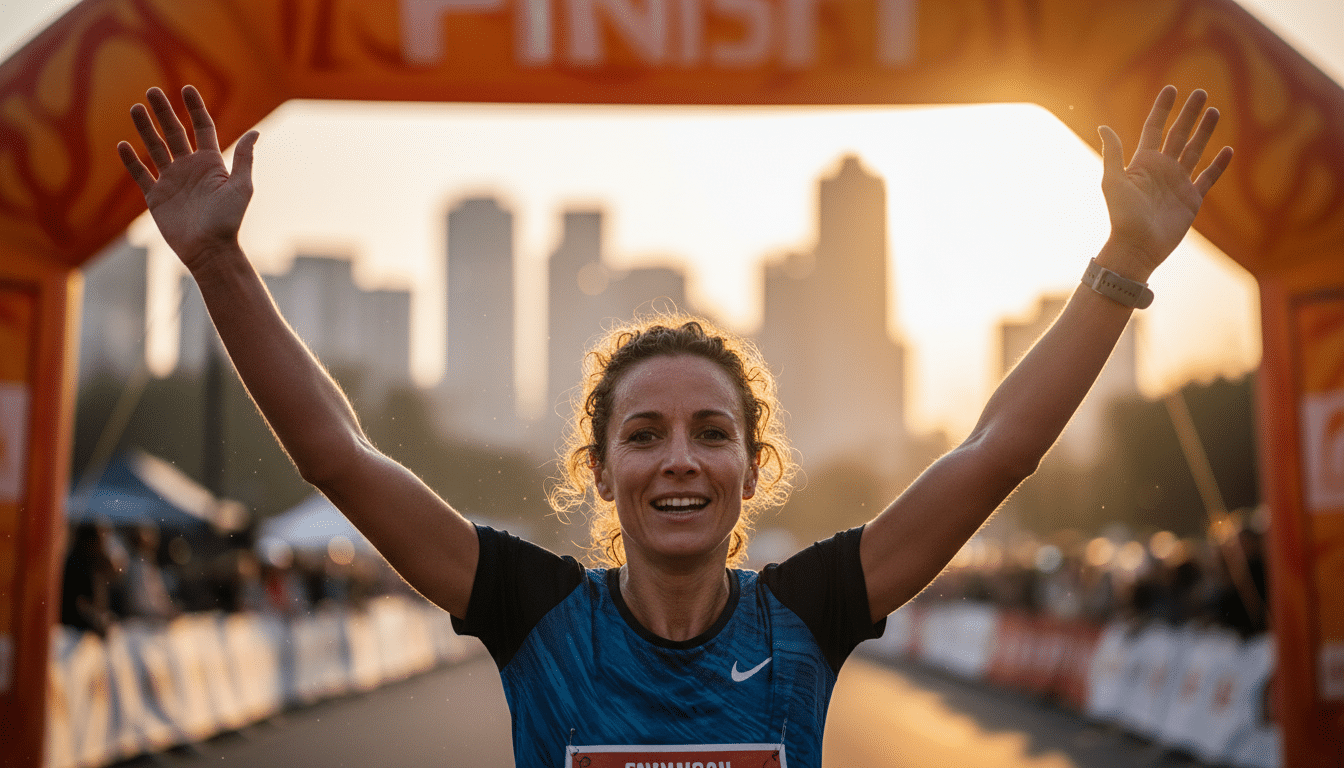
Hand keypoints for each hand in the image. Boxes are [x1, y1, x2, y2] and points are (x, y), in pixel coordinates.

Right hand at [117, 85, 258, 271]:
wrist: (209, 249)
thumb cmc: (229, 220)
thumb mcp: (241, 186)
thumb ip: (244, 158)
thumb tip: (255, 132)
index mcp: (211, 163)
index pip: (202, 128)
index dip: (195, 108)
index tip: (187, 88)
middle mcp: (190, 168)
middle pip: (175, 133)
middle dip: (164, 112)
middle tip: (152, 90)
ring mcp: (172, 181)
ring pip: (155, 148)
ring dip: (145, 128)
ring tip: (135, 107)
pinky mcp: (156, 197)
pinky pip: (141, 174)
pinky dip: (131, 160)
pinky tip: (123, 144)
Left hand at [1097, 86, 1233, 278]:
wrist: (1137, 247)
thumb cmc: (1122, 215)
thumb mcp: (1113, 180)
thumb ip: (1113, 153)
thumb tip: (1103, 126)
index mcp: (1143, 163)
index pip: (1154, 128)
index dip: (1162, 109)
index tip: (1171, 89)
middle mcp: (1162, 169)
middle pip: (1178, 134)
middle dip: (1189, 114)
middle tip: (1202, 92)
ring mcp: (1178, 183)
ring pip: (1195, 150)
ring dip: (1205, 131)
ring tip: (1215, 110)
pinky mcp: (1192, 199)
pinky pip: (1208, 178)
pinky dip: (1219, 165)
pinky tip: (1228, 150)